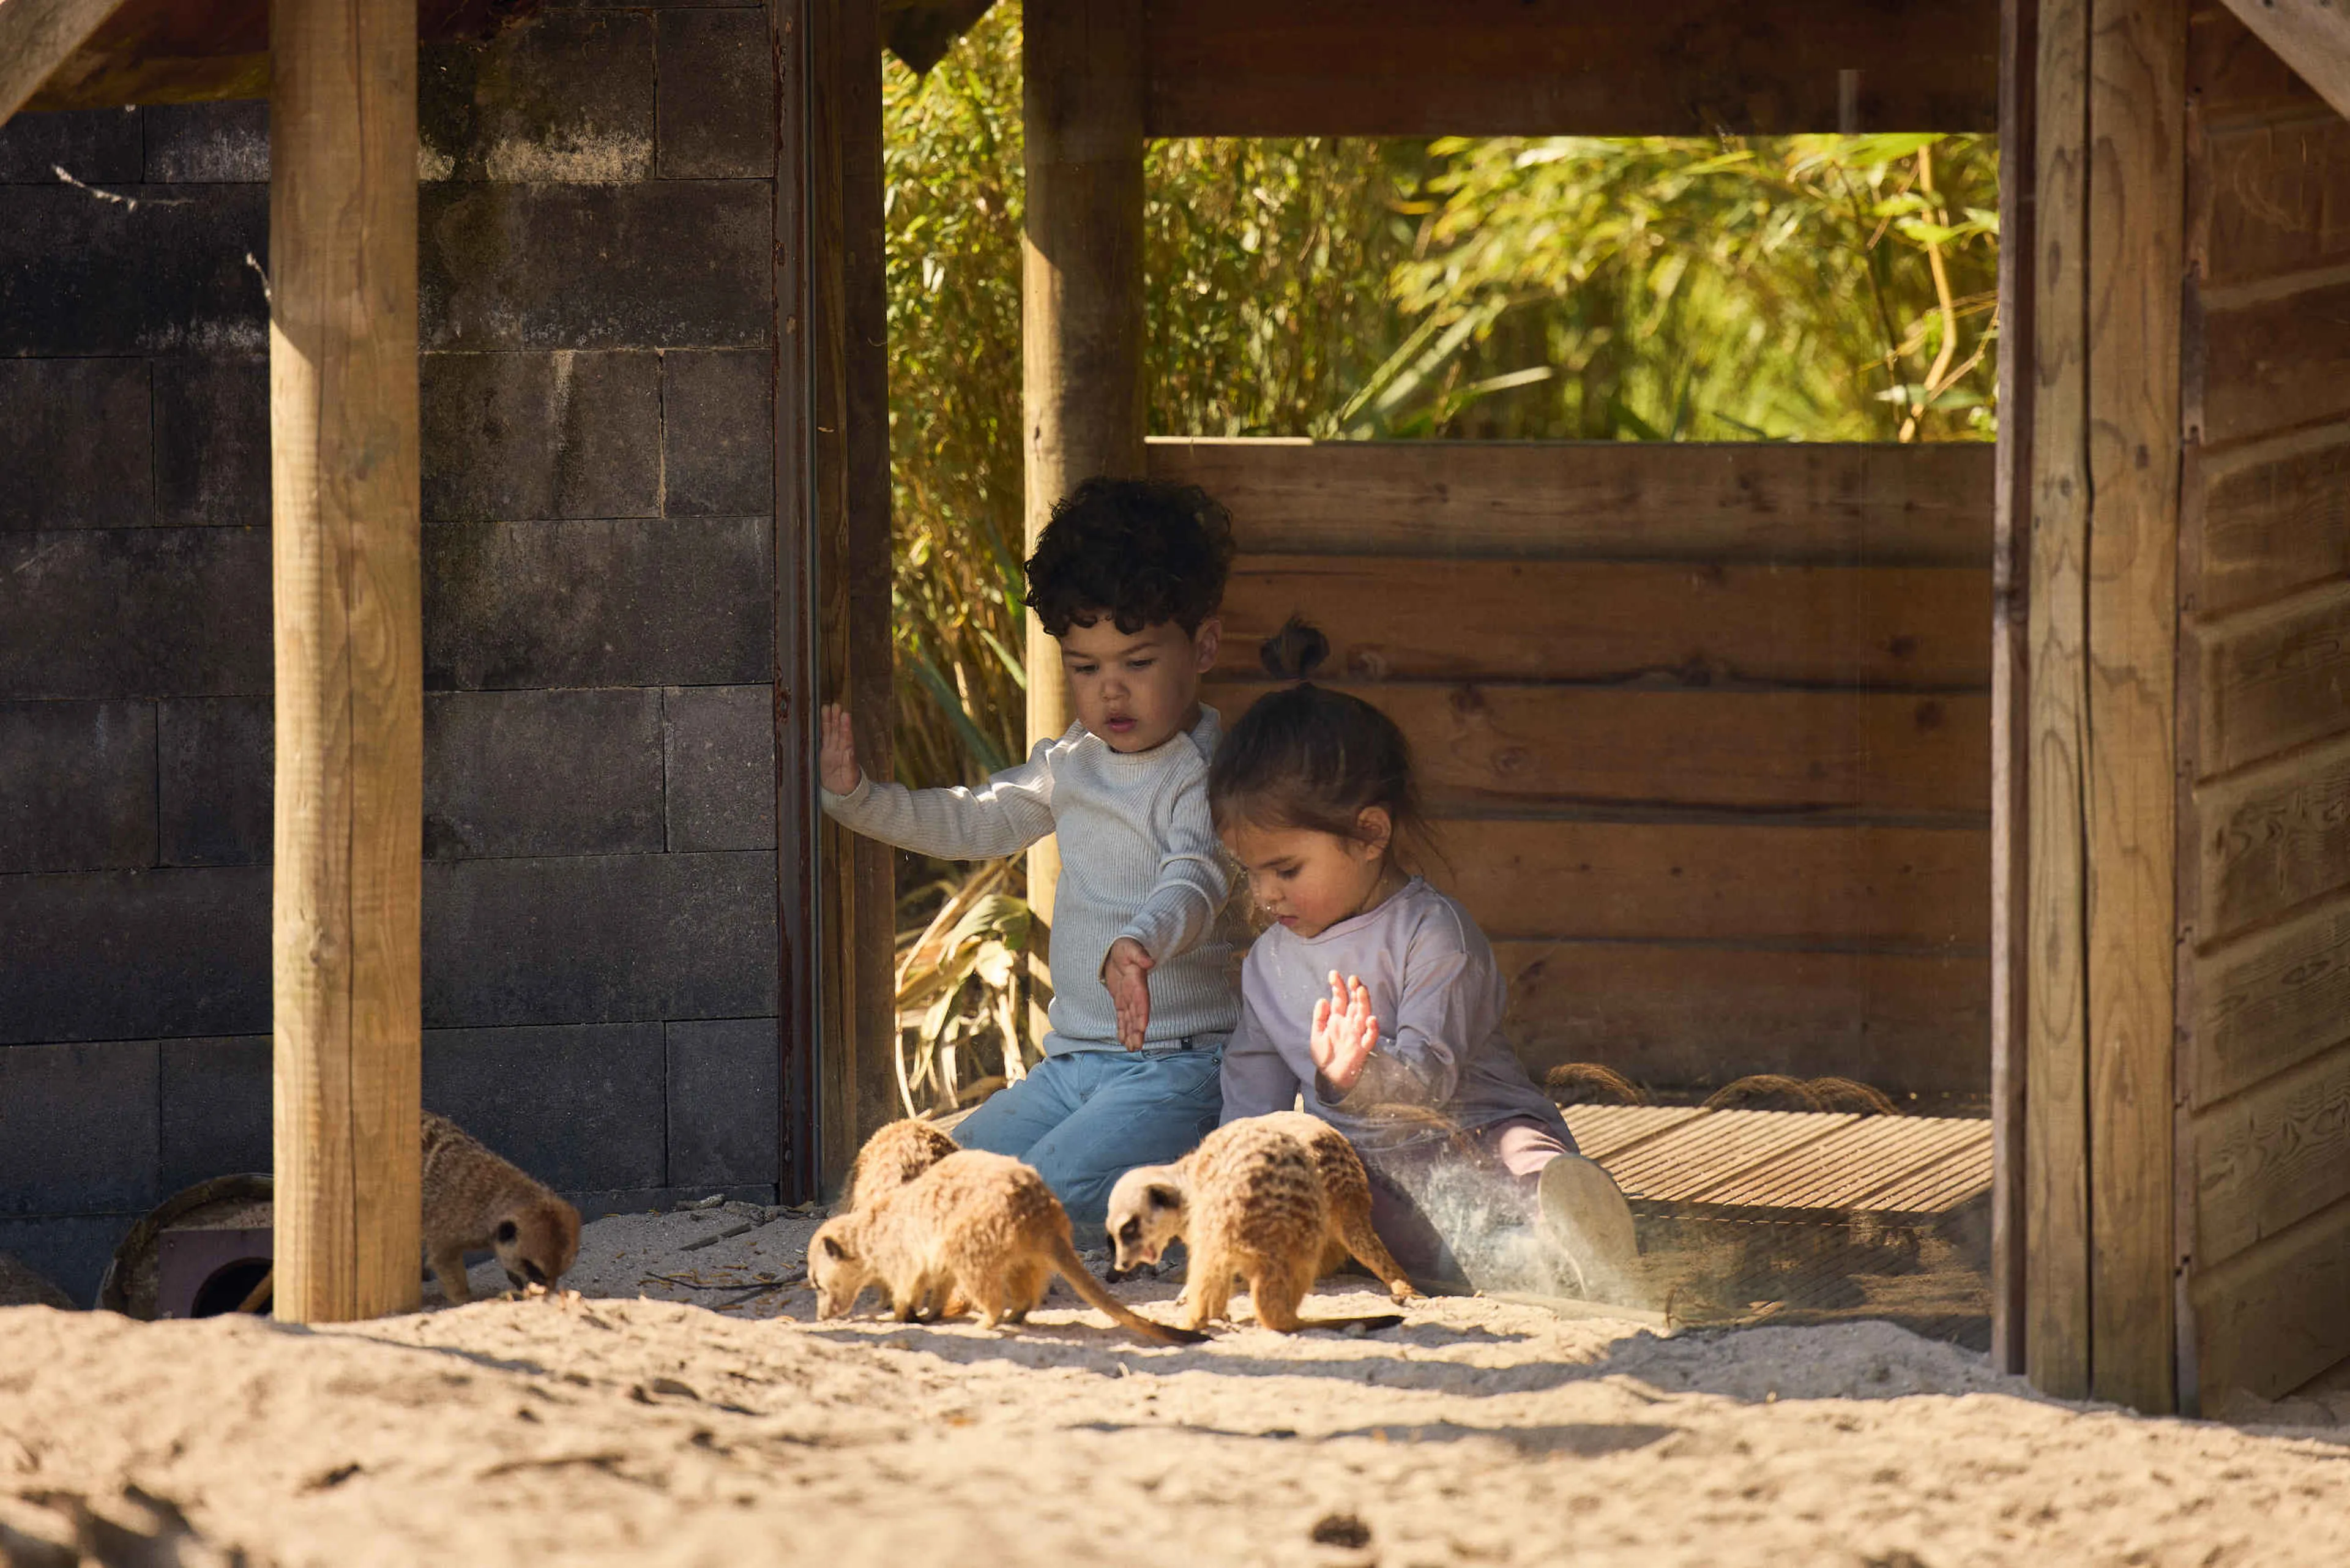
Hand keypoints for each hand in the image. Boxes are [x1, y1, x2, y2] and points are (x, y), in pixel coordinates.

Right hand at [819, 705, 862, 794]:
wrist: (840, 792)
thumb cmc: (848, 785)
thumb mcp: (850, 777)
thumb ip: (850, 765)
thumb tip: (849, 751)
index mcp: (848, 755)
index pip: (846, 739)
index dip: (845, 728)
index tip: (845, 716)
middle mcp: (841, 749)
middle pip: (839, 732)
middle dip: (837, 719)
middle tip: (837, 706)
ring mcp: (833, 749)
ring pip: (831, 732)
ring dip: (830, 719)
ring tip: (829, 706)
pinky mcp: (825, 752)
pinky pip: (824, 736)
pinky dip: (823, 727)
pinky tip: (823, 716)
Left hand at [1102, 938, 1154, 1049]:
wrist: (1121, 949)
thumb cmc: (1127, 947)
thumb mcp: (1131, 948)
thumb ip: (1140, 955)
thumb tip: (1149, 961)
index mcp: (1137, 982)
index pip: (1141, 1000)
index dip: (1142, 1013)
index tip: (1142, 1027)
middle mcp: (1134, 993)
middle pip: (1137, 1015)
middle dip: (1137, 1031)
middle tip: (1136, 1046)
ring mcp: (1128, 998)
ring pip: (1130, 1019)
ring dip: (1131, 1034)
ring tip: (1131, 1048)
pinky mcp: (1121, 1000)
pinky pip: (1122, 1017)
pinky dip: (1122, 1028)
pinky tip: (1123, 1040)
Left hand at [1310, 971, 1378, 1093]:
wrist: (1329, 1076)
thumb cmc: (1324, 1056)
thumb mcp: (1316, 1035)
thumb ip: (1319, 1018)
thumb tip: (1322, 999)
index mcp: (1337, 1019)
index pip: (1340, 999)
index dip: (1337, 987)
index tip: (1333, 974)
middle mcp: (1349, 1024)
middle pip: (1354, 1003)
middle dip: (1354, 990)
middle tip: (1353, 978)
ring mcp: (1357, 1034)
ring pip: (1364, 1014)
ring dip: (1363, 1002)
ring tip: (1361, 989)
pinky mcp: (1362, 1047)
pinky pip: (1370, 1037)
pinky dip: (1372, 1028)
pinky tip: (1370, 1019)